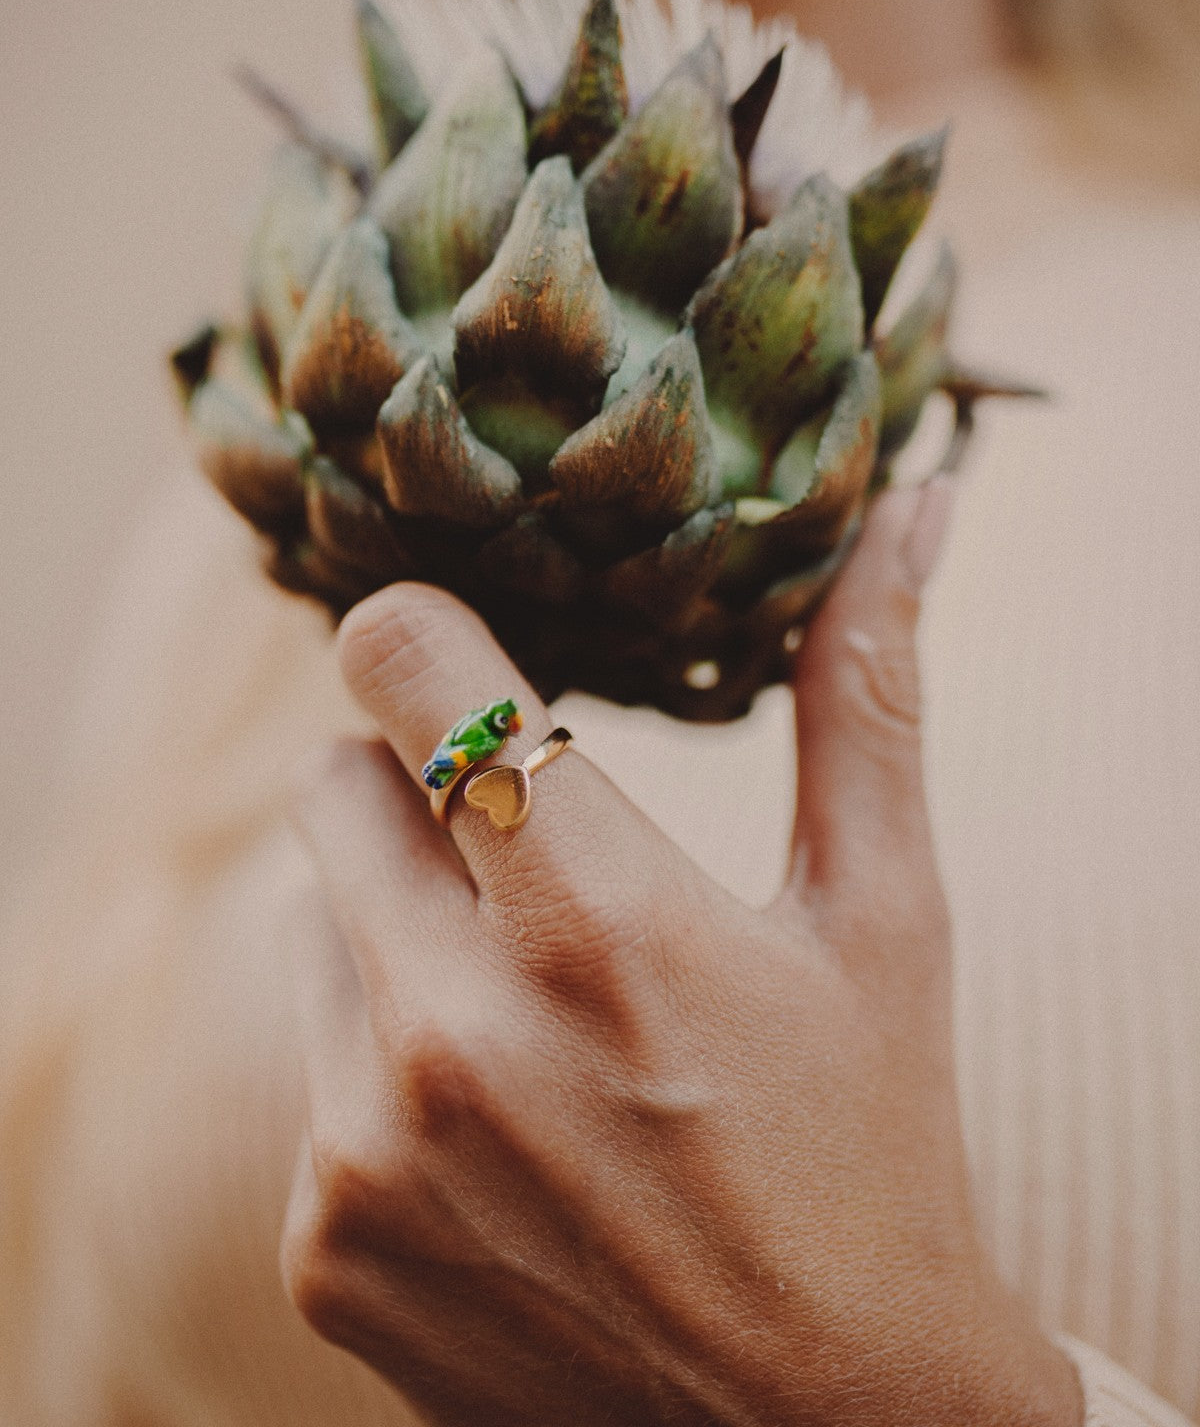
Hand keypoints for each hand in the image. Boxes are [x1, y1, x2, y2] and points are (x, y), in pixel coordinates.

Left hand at [281, 478, 1082, 1426]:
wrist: (825, 1425)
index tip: (460, 651)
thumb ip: (867, 697)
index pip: (409, 666)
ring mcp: (368, 1153)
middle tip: (523, 855)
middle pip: (332, 781)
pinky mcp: (322, 1245)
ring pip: (312, 924)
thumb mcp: (882, 920)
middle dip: (419, 788)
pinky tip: (502, 1139)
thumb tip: (912, 508)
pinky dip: (382, 1070)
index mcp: (603, 925)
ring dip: (399, 933)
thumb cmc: (872, 1145)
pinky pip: (309, 1071)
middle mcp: (455, 1036)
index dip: (422, 632)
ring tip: (531, 1017)